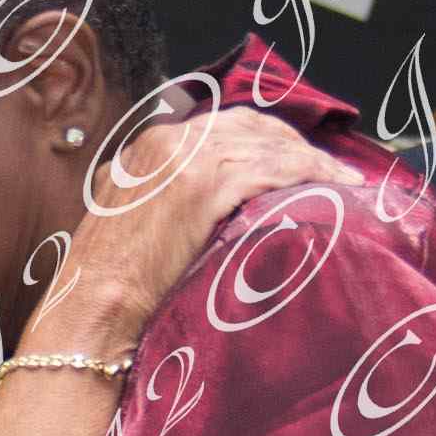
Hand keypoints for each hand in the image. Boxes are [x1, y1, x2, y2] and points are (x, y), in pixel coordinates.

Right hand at [37, 111, 336, 345]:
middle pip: (253, 128)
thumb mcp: (131, 220)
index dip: (270, 140)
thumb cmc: (111, 283)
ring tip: (345, 182)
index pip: (226, 126)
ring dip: (314, 163)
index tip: (300, 159)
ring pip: (269, 148)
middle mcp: (169, 141)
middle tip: (333, 170)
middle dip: (298, 146)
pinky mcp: (204, 187)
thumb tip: (206, 205)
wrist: (90, 310)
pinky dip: (308, 176)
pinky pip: (271, 171)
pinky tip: (333, 190)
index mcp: (151, 144)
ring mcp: (186, 160)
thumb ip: (163, 197)